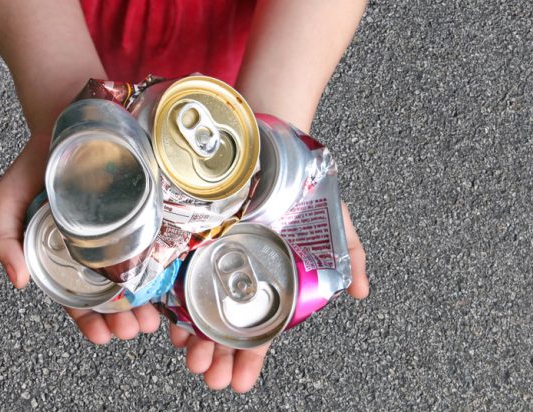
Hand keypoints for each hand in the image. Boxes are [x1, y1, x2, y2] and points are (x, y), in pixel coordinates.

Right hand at [0, 133, 160, 341]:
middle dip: (122, 317)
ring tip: (152, 319)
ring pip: (138, 276)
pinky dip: (164, 269)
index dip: (88, 320)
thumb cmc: (38, 162)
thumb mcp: (9, 197)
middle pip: (112, 293)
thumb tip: (17, 281)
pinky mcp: (147, 213)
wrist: (70, 120)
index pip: (77, 296)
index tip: (101, 336)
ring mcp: (124, 231)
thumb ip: (5, 236)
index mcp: (65, 252)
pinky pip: (157, 245)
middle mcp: (97, 247)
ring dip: (146, 303)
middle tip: (133, 329)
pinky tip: (170, 286)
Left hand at [168, 200, 368, 391]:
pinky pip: (177, 277)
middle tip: (209, 376)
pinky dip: (171, 305)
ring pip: (198, 309)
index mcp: (271, 283)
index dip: (249, 358)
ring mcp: (214, 261)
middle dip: (217, 357)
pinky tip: (169, 326)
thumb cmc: (307, 190)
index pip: (259, 329)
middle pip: (224, 327)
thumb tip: (362, 292)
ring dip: (193, 340)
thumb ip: (350, 257)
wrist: (277, 149)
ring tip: (191, 359)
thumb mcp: (336, 226)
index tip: (239, 383)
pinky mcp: (191, 241)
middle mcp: (241, 276)